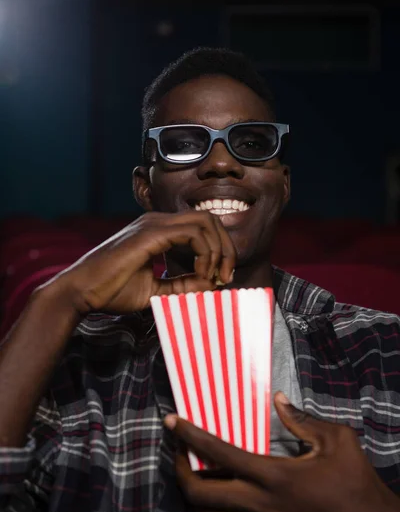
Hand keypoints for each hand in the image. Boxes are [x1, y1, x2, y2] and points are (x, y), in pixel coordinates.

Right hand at [41, 211, 235, 315]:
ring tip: (213, 277)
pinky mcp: (151, 233)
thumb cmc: (111, 291)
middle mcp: (157, 221)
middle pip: (209, 220)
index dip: (219, 251)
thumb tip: (211, 284)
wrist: (81, 291)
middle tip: (226, 276)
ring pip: (206, 222)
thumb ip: (182, 286)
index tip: (220, 279)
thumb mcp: (155, 291)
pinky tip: (200, 273)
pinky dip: (205, 253)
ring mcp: (154, 224)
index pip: (202, 228)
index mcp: (158, 230)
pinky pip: (193, 234)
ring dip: (218, 251)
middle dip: (226, 248)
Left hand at [165, 393, 399, 511]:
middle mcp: (258, 503)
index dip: (189, 435)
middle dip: (178, 468)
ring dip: (191, 486)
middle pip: (197, 493)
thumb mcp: (336, 441)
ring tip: (191, 462)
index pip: (217, 454)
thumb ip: (302, 419)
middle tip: (177, 446)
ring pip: (206, 511)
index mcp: (273, 476)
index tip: (172, 420)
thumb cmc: (355, 484)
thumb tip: (278, 399)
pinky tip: (218, 481)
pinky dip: (211, 499)